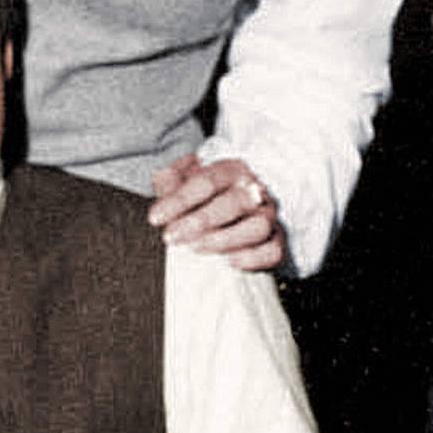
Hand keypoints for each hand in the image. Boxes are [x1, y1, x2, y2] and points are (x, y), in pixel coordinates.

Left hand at [146, 151, 284, 268]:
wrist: (232, 217)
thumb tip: (163, 181)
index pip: (207, 181)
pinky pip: (273, 251)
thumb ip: (170, 180)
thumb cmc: (204, 199)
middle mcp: (254, 191)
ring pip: (258, 226)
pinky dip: (253, 258)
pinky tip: (229, 261)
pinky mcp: (277, 242)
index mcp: (232, 170)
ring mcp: (268, 216)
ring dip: (224, 239)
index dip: (179, 200)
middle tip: (171, 237)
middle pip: (234, 202)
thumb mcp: (184, 184)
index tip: (155, 218)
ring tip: (195, 248)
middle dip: (200, 221)